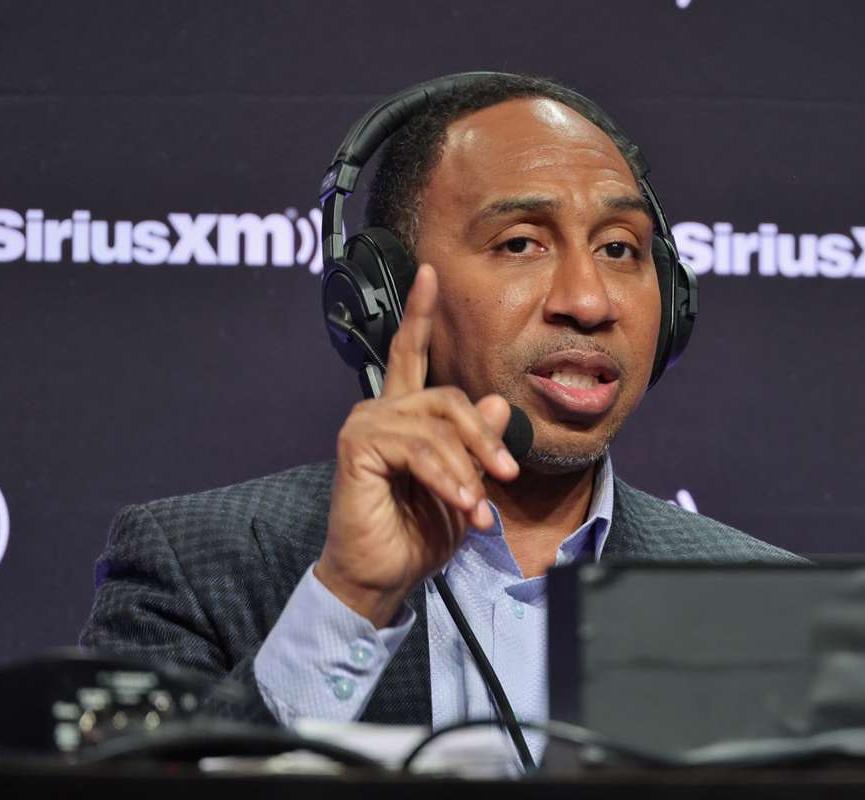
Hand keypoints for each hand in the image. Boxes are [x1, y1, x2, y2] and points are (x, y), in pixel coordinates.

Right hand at [314, 264, 519, 626]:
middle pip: (447, 396)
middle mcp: (382, 412)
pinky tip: (462, 503)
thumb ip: (477, 444)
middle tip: (507, 474)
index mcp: (404, 416)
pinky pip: (420, 449)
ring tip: (479, 507)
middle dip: (483, 437)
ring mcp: (366, 426)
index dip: (421, 314)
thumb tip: (499, 403)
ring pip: (438, 425)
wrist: (384, 576)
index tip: (431, 273)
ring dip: (467, 469)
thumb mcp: (464, 484)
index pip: (411, 354)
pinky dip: (448, 478)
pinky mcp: (357, 446)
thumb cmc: (419, 533)